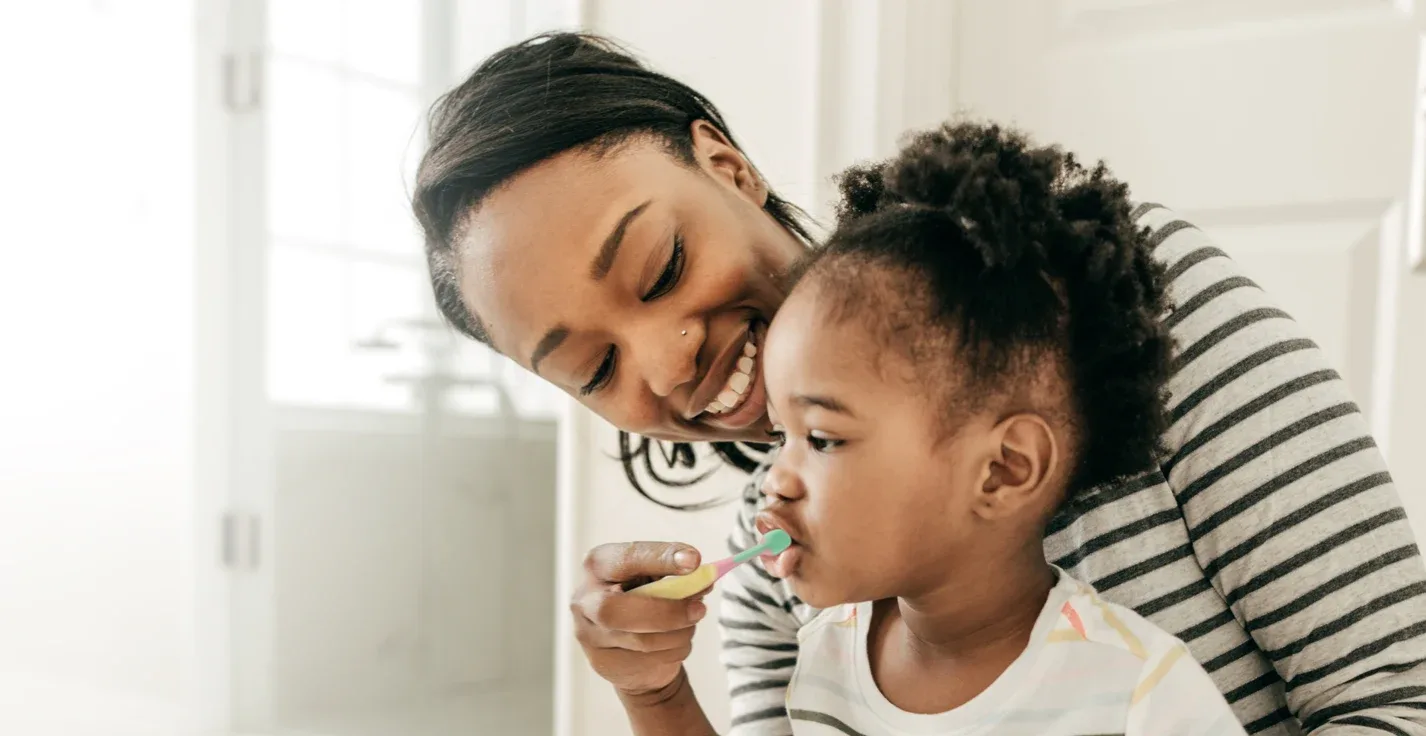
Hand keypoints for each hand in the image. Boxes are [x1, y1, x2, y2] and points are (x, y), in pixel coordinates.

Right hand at [571, 541, 708, 695]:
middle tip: (700, 609)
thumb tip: (706, 578)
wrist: (630, 645)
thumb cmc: (645, 600)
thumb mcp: (658, 580)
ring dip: (678, 633)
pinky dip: (673, 652)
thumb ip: (678, 578)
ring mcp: (589, 635)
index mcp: (597, 565)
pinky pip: (647, 661)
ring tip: (691, 624)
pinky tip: (675, 644)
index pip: (626, 559)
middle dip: (666, 611)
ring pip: (640, 640)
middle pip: (617, 609)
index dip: (660, 558)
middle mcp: (584, 599)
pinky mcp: (602, 663)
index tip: (693, 560)